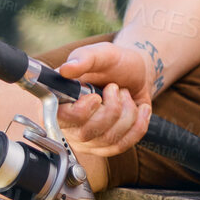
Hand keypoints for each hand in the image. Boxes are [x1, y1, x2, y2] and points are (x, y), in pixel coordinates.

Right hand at [54, 41, 154, 156]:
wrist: (137, 73)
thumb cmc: (115, 63)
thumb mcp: (102, 53)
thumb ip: (83, 58)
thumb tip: (66, 69)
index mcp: (60, 102)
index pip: (61, 120)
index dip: (82, 111)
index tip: (96, 96)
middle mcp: (70, 125)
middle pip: (88, 133)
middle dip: (112, 107)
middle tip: (115, 88)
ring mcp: (89, 139)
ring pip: (109, 139)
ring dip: (127, 112)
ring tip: (124, 96)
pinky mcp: (107, 146)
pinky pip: (125, 144)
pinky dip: (139, 123)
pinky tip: (139, 109)